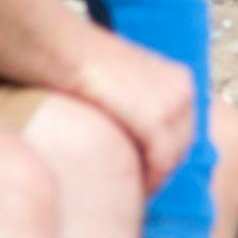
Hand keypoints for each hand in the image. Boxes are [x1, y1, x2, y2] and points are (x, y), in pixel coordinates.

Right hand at [76, 36, 197, 193]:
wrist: (54, 45)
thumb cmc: (74, 65)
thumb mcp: (117, 83)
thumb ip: (133, 107)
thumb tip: (131, 135)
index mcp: (179, 79)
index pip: (183, 132)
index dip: (165, 157)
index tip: (143, 174)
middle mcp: (183, 88)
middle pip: (182, 147)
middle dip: (161, 169)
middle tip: (137, 190)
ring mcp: (173, 102)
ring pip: (173, 158)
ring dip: (154, 178)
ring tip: (130, 193)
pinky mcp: (155, 116)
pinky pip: (161, 161)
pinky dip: (149, 180)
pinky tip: (129, 190)